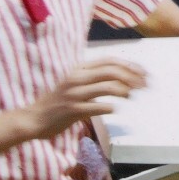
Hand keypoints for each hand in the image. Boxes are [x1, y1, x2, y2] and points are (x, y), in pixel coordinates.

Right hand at [30, 59, 145, 139]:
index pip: (109, 61)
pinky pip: (98, 106)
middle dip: (133, 77)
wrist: (33, 119)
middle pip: (112, 71)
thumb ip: (94, 79)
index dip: (129, 65)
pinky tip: (116, 109)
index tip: (143, 72)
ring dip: (126, 91)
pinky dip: (111, 107)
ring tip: (132, 96)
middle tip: (145, 85)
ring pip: (107, 87)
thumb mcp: (74, 83)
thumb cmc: (58, 103)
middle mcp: (76, 78)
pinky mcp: (73, 110)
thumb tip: (124, 80)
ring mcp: (74, 94)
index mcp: (78, 69)